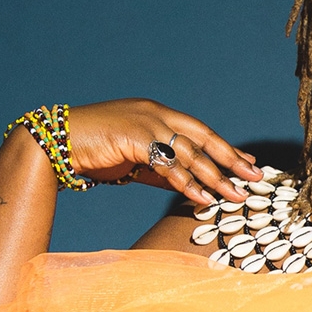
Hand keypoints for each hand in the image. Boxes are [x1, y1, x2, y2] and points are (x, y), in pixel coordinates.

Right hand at [67, 99, 262, 204]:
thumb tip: (189, 187)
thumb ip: (161, 170)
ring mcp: (146, 123)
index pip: (200, 132)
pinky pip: (168, 164)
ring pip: (190, 153)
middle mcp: (156, 114)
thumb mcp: (134, 160)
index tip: (247, 163)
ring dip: (215, 176)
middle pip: (204, 138)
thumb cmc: (93, 150)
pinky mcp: (134, 137)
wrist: (55, 142)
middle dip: (231, 158)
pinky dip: (187, 183)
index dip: (225, 149)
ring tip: (236, 195)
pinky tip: (203, 198)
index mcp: (158, 114)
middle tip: (256, 176)